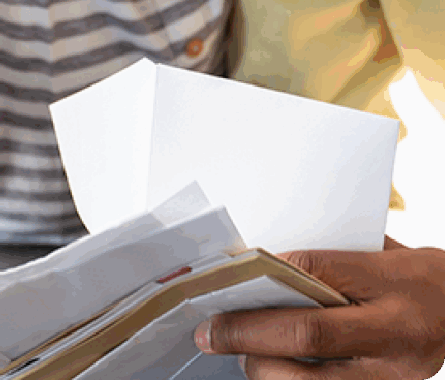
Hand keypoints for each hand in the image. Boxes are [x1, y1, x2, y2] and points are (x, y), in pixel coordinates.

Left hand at [194, 238, 444, 377]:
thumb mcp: (412, 259)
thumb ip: (358, 257)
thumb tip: (290, 256)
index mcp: (397, 284)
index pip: (317, 270)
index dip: (268, 272)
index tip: (232, 276)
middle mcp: (396, 335)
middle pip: (306, 335)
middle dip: (247, 332)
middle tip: (211, 331)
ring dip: (266, 372)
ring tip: (244, 358)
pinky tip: (281, 379)